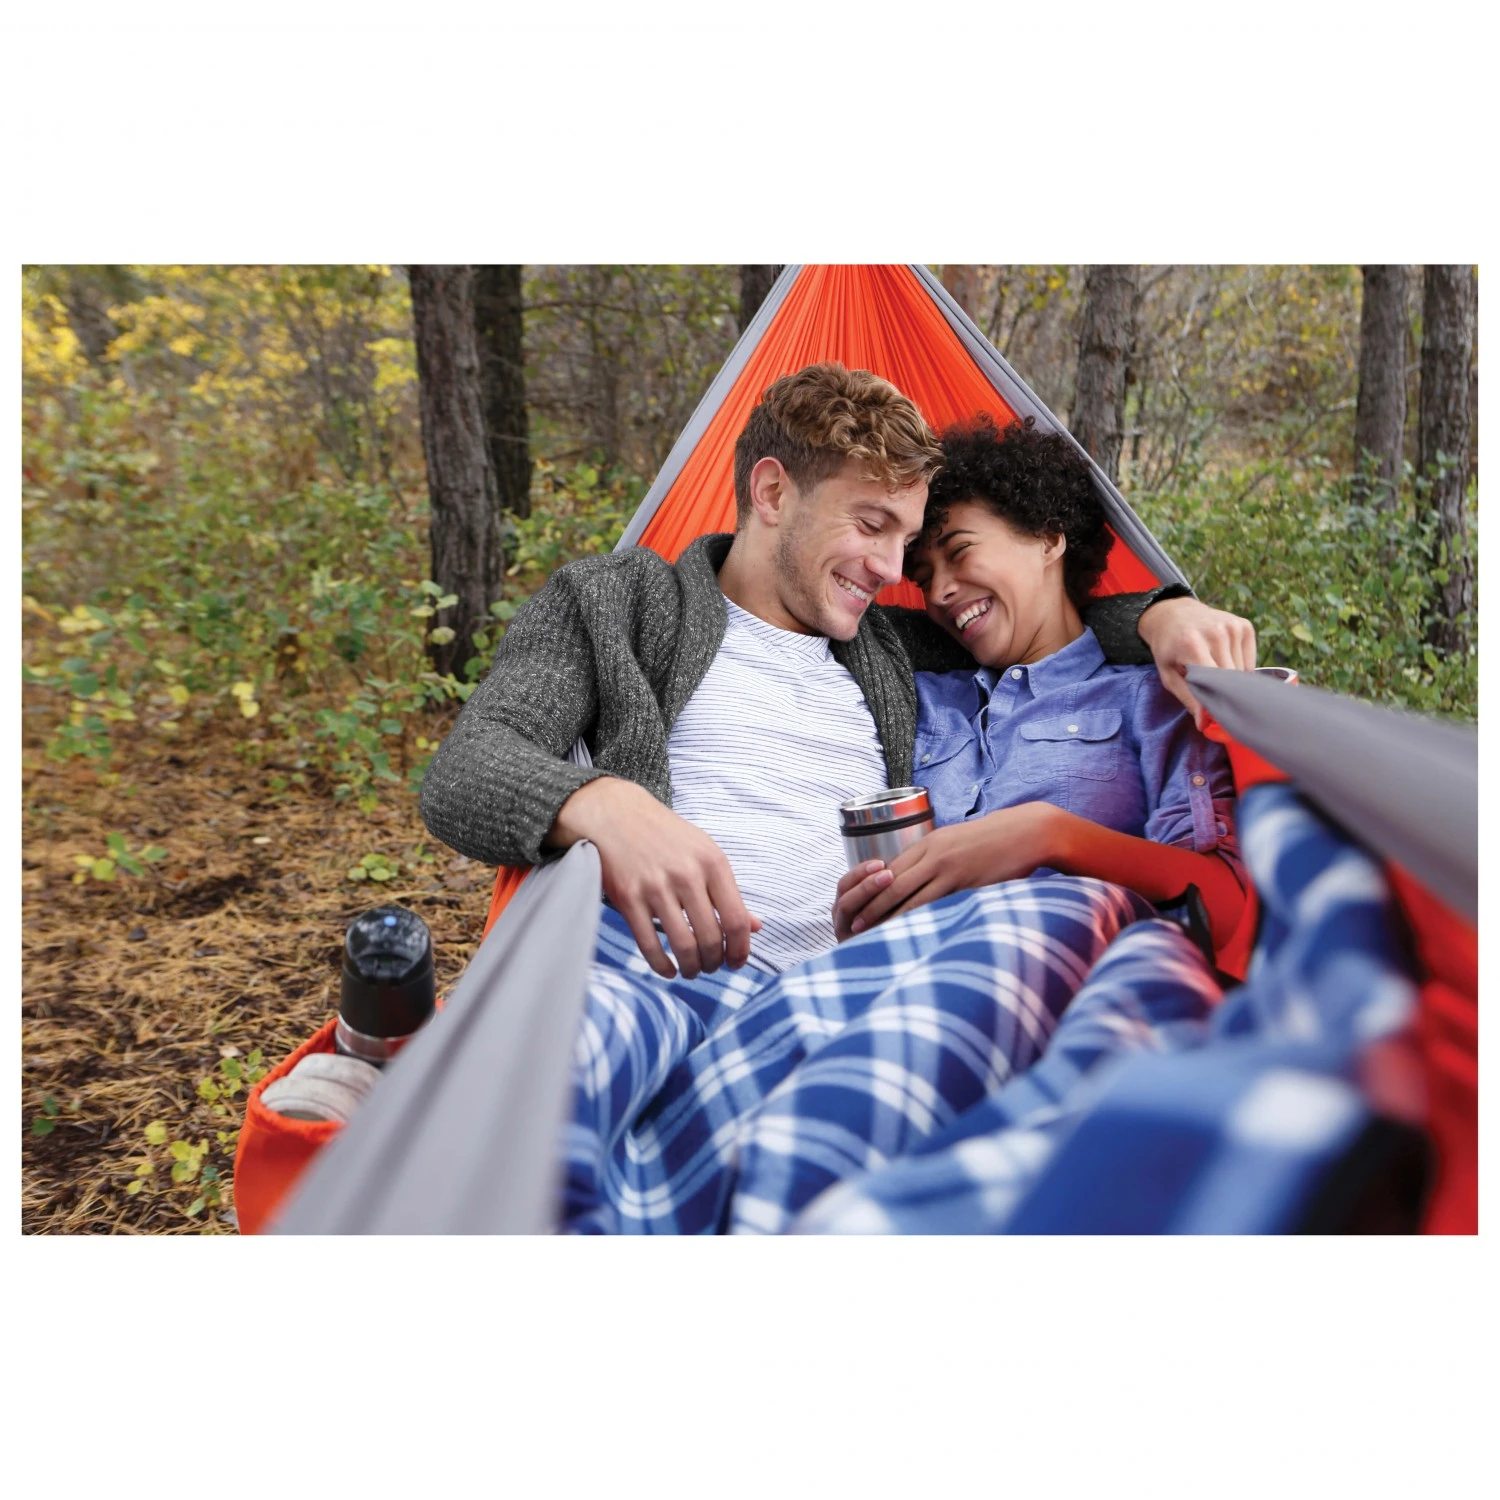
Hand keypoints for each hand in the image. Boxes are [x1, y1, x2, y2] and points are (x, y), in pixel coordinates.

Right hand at [549, 777, 758, 980]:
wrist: (616, 814)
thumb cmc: (665, 835)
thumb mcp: (704, 852)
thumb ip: (728, 891)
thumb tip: (755, 927)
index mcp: (712, 862)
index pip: (736, 920)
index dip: (740, 950)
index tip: (737, 962)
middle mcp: (687, 875)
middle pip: (711, 938)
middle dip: (714, 963)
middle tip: (711, 968)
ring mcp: (655, 887)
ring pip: (683, 946)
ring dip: (691, 968)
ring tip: (691, 970)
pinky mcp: (628, 897)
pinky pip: (649, 944)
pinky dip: (662, 965)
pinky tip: (668, 969)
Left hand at [832, 804, 1062, 937]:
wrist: (1026, 833)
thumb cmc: (994, 840)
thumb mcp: (958, 843)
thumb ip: (937, 859)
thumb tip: (921, 879)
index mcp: (930, 843)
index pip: (890, 868)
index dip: (871, 890)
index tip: (856, 906)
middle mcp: (934, 854)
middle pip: (892, 884)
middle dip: (871, 906)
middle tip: (853, 926)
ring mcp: (949, 869)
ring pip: (909, 898)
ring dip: (887, 918)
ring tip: (872, 935)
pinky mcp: (966, 884)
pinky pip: (936, 907)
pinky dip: (918, 923)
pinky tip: (908, 936)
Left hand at [1137, 596, 1256, 728]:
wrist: (1173, 614)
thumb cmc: (1169, 648)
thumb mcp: (1168, 674)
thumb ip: (1188, 698)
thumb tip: (1204, 723)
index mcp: (1192, 645)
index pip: (1214, 682)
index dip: (1216, 701)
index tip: (1216, 715)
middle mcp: (1216, 633)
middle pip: (1231, 679)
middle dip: (1225, 693)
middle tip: (1214, 696)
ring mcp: (1232, 627)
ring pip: (1242, 671)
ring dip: (1231, 679)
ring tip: (1214, 671)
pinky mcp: (1244, 626)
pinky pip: (1250, 660)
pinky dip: (1239, 667)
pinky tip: (1223, 659)